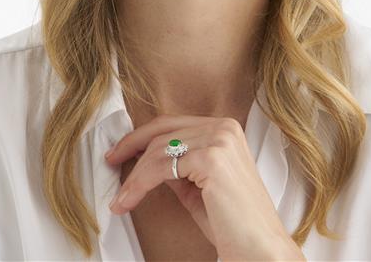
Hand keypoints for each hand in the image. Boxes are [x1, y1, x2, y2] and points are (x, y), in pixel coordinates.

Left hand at [104, 114, 302, 260]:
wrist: (259, 248)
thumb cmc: (231, 222)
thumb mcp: (198, 185)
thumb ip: (178, 165)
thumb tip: (146, 159)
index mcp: (225, 128)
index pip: (173, 123)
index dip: (142, 135)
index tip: (122, 149)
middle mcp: (224, 127)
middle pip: (163, 131)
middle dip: (131, 147)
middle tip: (111, 162)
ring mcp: (220, 140)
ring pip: (159, 149)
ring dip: (134, 175)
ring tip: (122, 198)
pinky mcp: (212, 158)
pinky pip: (162, 167)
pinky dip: (139, 184)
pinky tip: (129, 199)